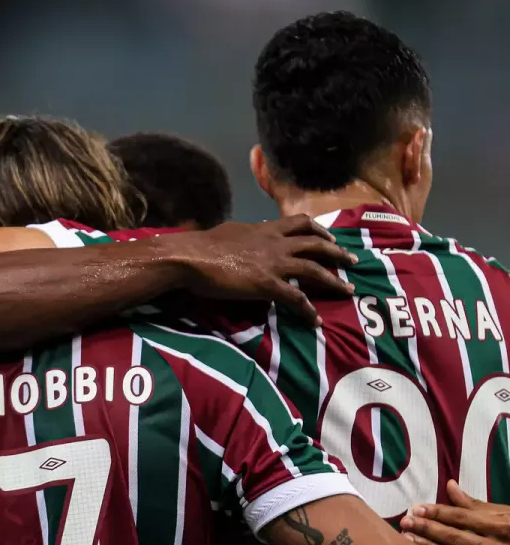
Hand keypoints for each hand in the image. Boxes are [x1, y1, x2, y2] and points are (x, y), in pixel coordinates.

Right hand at [162, 214, 356, 324]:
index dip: (318, 229)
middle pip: (315, 243)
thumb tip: (244, 234)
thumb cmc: (202, 245)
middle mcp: (275, 243)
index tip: (329, 235)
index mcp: (264, 229)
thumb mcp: (228, 232)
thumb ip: (243, 234)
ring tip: (347, 289)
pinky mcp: (267, 284)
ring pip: (314, 269)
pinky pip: (295, 298)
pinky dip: (307, 310)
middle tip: (352, 260)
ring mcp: (273, 263)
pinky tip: (315, 320)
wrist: (192, 257)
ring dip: (333, 280)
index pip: (299, 223)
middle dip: (336, 251)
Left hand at [401, 480, 509, 544]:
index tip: (415, 508)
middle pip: (458, 537)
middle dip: (429, 530)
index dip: (438, 512)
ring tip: (409, 540)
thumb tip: (450, 485)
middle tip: (404, 523)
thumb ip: (475, 504)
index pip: (463, 517)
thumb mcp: (504, 514)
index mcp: (500, 524)